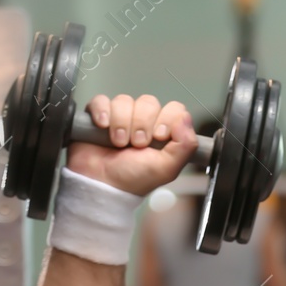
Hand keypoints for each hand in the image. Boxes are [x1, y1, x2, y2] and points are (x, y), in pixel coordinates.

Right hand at [67, 94, 196, 197]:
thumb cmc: (134, 179)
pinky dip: (103, 112)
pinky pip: (101, 100)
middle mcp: (144, 121)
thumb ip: (185, 145)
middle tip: (137, 144)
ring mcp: (121, 116)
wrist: (103, 185)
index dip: (167, 119)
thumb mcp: (167, 168)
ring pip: (124, 101)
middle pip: (148, 102)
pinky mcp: (99, 114)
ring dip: (121, 123)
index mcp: (163, 131)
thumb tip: (186, 118)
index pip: (174, 108)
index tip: (158, 137)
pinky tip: (103, 126)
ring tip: (118, 143)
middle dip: (142, 124)